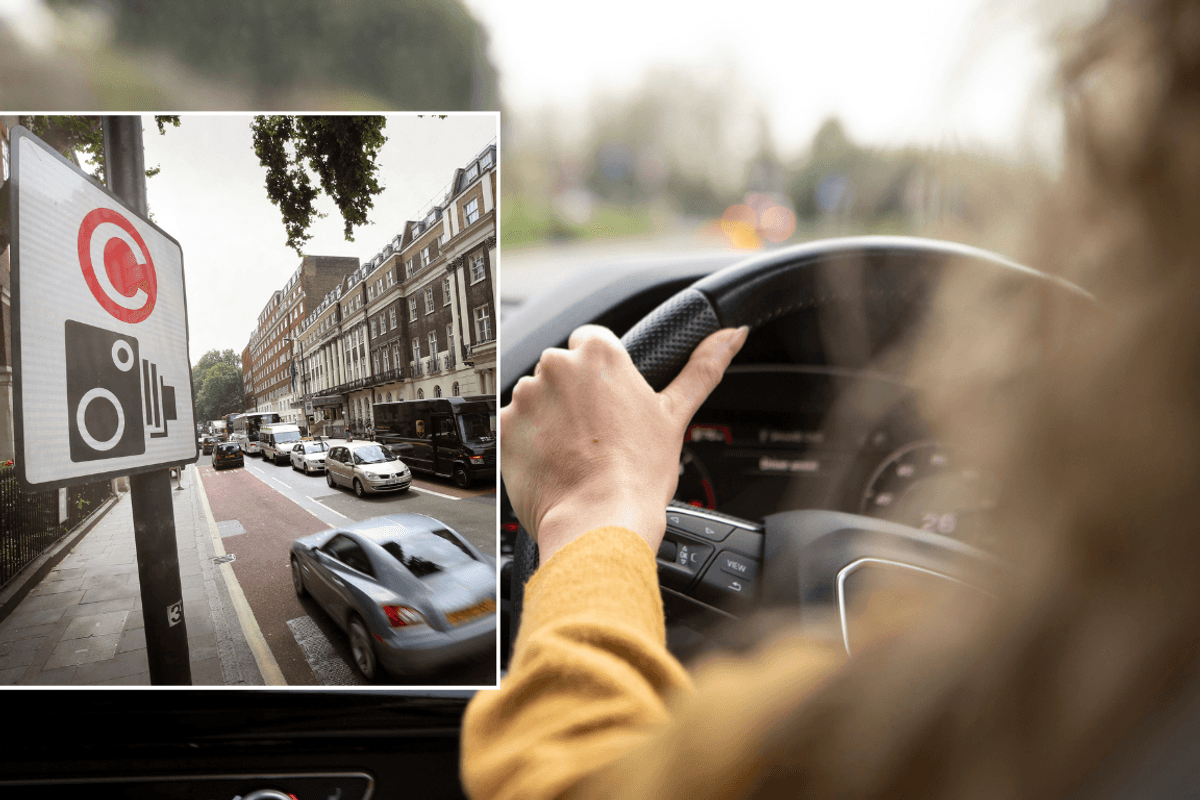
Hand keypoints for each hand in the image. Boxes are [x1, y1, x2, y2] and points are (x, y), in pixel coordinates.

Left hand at [502, 324, 748, 564]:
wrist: (599, 522)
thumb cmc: (638, 474)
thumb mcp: (676, 415)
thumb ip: (702, 368)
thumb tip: (732, 335)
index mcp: (600, 354)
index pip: (591, 341)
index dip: (601, 375)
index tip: (607, 402)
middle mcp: (557, 366)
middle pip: (562, 370)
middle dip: (573, 396)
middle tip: (595, 434)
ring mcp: (526, 396)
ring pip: (536, 398)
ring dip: (548, 418)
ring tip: (573, 452)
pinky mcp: (503, 427)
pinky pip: (513, 426)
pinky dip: (527, 442)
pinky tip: (552, 463)